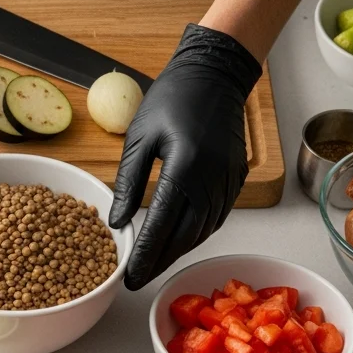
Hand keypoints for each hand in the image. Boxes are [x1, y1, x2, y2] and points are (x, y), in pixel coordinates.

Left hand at [109, 24, 262, 289]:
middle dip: (161, 262)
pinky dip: (197, 234)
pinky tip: (179, 241)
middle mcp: (211, 178)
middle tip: (139, 279)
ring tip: (155, 264)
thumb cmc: (173, 98)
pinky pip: (217, 217)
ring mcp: (228, 179)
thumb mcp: (140, 137)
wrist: (216, 72)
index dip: (146, 256)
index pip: (162, 225)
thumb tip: (117, 222)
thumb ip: (128, 182)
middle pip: (185, 236)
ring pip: (203, 230)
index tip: (130, 277)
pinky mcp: (235, 177)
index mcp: (184, 167)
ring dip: (179, 251)